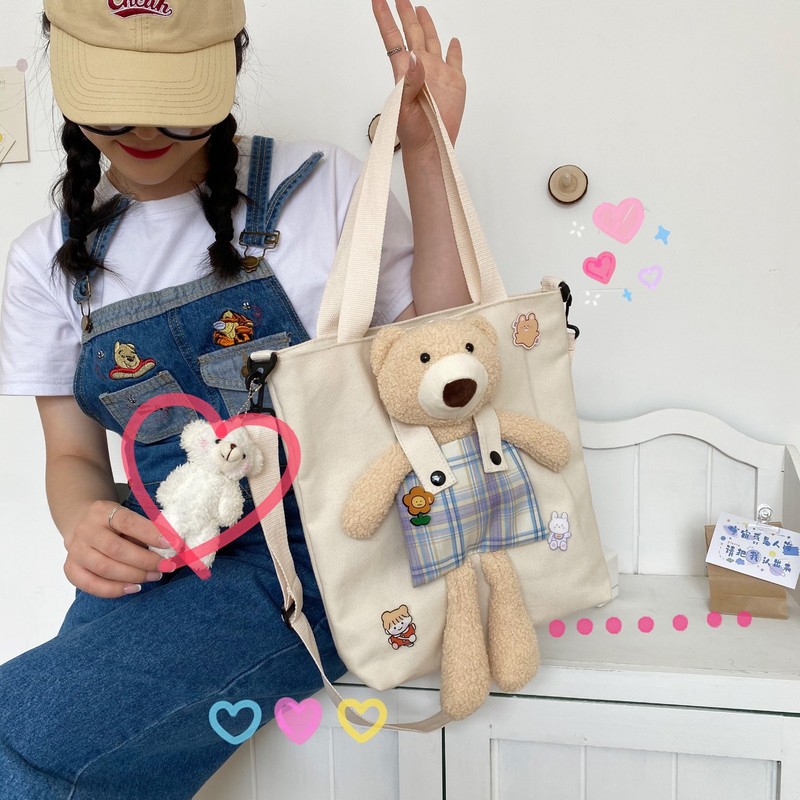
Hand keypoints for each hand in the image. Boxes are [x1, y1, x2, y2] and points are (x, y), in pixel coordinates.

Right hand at [62, 501, 167, 597]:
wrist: (82, 523)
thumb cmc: (115, 523)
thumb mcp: (128, 516)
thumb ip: (144, 529)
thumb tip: (169, 546)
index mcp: (102, 511)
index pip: (127, 522)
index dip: (150, 534)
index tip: (172, 543)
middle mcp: (85, 530)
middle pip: (116, 549)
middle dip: (145, 560)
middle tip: (166, 566)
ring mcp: (75, 550)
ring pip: (104, 568)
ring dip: (134, 575)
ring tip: (155, 576)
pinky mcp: (71, 568)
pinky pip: (91, 585)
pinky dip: (114, 590)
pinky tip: (134, 588)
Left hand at [373, 0, 465, 150]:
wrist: (431, 147)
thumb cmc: (412, 133)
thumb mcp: (405, 108)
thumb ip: (409, 83)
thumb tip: (415, 57)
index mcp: (405, 72)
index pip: (393, 38)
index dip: (385, 18)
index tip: (378, 0)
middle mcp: (421, 68)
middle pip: (411, 33)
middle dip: (405, 13)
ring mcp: (438, 73)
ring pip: (432, 42)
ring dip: (426, 25)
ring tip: (419, 10)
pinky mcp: (454, 82)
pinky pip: (455, 60)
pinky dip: (455, 50)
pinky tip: (453, 41)